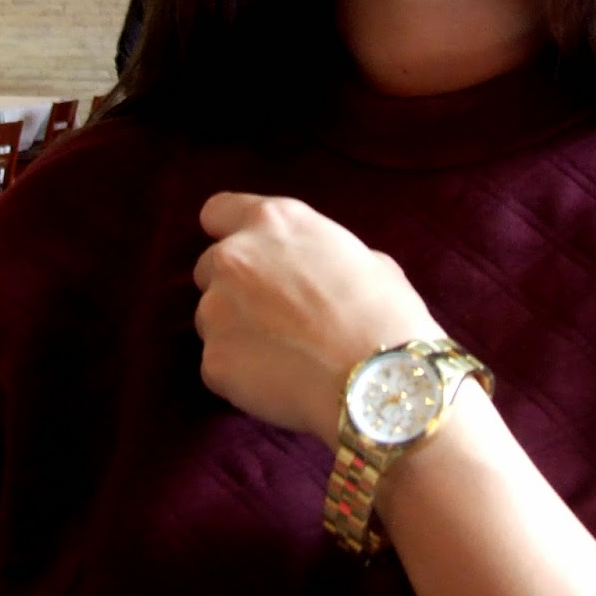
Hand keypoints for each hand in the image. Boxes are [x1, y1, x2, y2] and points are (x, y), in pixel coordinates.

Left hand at [193, 193, 438, 448]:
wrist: (377, 380)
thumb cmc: (385, 315)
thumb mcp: (366, 260)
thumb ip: (322, 256)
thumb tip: (318, 273)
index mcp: (274, 221)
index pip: (219, 211)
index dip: (230, 232)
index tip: (245, 253)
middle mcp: (234, 257)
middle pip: (211, 268)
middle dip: (236, 288)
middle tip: (276, 315)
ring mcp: (216, 310)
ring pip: (211, 319)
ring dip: (237, 332)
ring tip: (286, 355)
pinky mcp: (213, 361)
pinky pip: (220, 366)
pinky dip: (242, 375)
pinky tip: (282, 383)